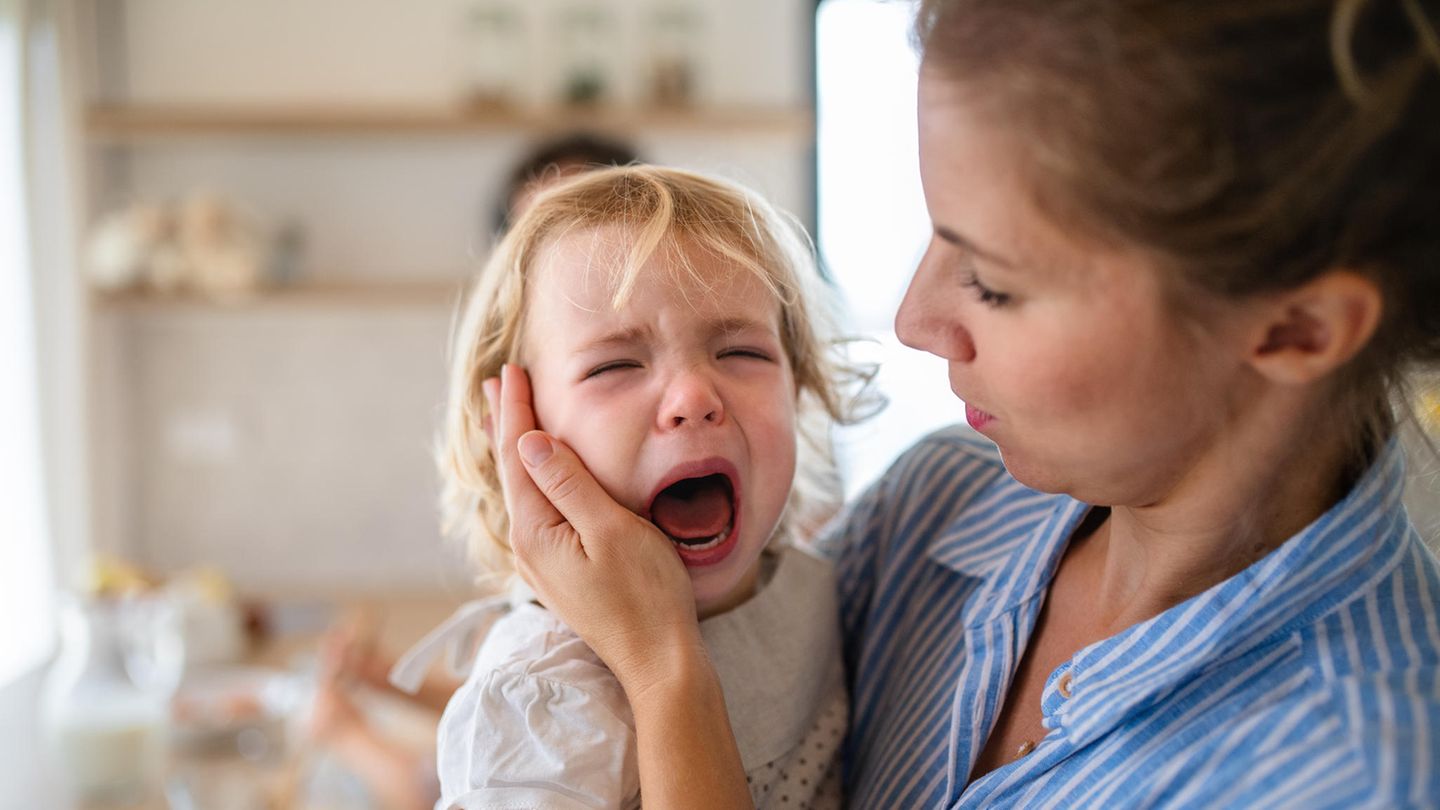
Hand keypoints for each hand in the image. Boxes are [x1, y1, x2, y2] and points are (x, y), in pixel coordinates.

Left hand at [486, 365, 707, 692]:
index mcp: (537, 531)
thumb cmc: (645, 594)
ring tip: (506, 418)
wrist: (658, 659)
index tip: (511, 371)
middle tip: (496, 382)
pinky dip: (534, 479)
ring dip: (518, 449)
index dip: (516, 410)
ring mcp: (544, 562)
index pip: (520, 455)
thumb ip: (569, 484)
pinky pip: (537, 510)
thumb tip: (529, 441)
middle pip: (513, 471)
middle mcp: (530, 547)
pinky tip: (536, 476)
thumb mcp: (611, 530)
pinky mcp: (562, 571)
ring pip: (523, 491)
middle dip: (507, 423)